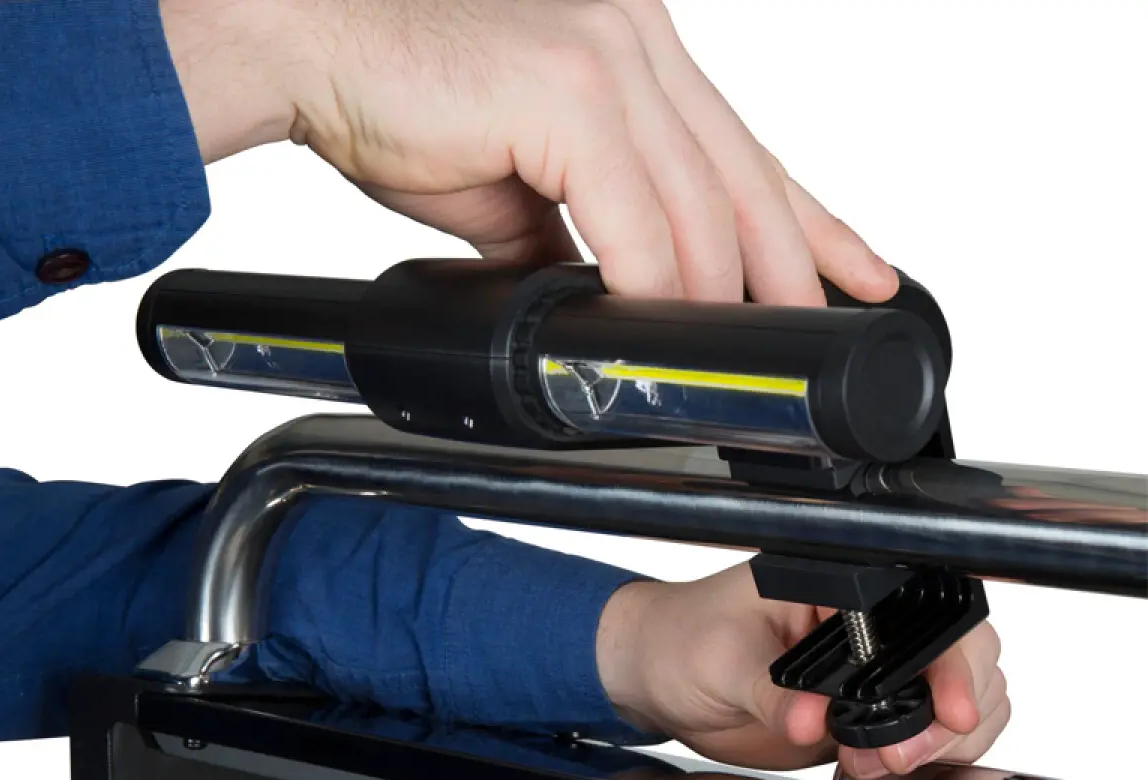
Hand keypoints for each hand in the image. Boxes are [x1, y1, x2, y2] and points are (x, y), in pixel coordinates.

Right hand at [161, 0, 897, 306]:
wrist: (307, 49)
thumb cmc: (404, 100)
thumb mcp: (517, 184)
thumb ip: (574, 236)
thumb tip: (600, 301)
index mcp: (637, 53)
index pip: (745, 149)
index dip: (810, 220)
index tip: (853, 273)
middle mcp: (639, 39)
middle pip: (745, 178)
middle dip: (790, 269)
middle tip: (812, 338)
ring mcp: (611, 54)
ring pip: (701, 205)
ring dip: (717, 295)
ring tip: (727, 358)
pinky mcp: (569, 88)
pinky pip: (636, 215)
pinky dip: (650, 284)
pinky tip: (653, 331)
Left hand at [596, 561, 1008, 776]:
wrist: (657, 674)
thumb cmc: (682, 637)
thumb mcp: (721, 659)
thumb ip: (770, 691)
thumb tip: (808, 719)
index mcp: (839, 582)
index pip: (924, 610)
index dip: (951, 661)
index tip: (949, 709)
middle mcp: (866, 620)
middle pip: (962, 654)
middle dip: (951, 711)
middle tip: (906, 752)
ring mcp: (873, 666)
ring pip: (960, 695)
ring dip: (944, 740)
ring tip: (886, 762)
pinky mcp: (866, 709)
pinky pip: (929, 730)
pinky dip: (933, 755)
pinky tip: (888, 767)